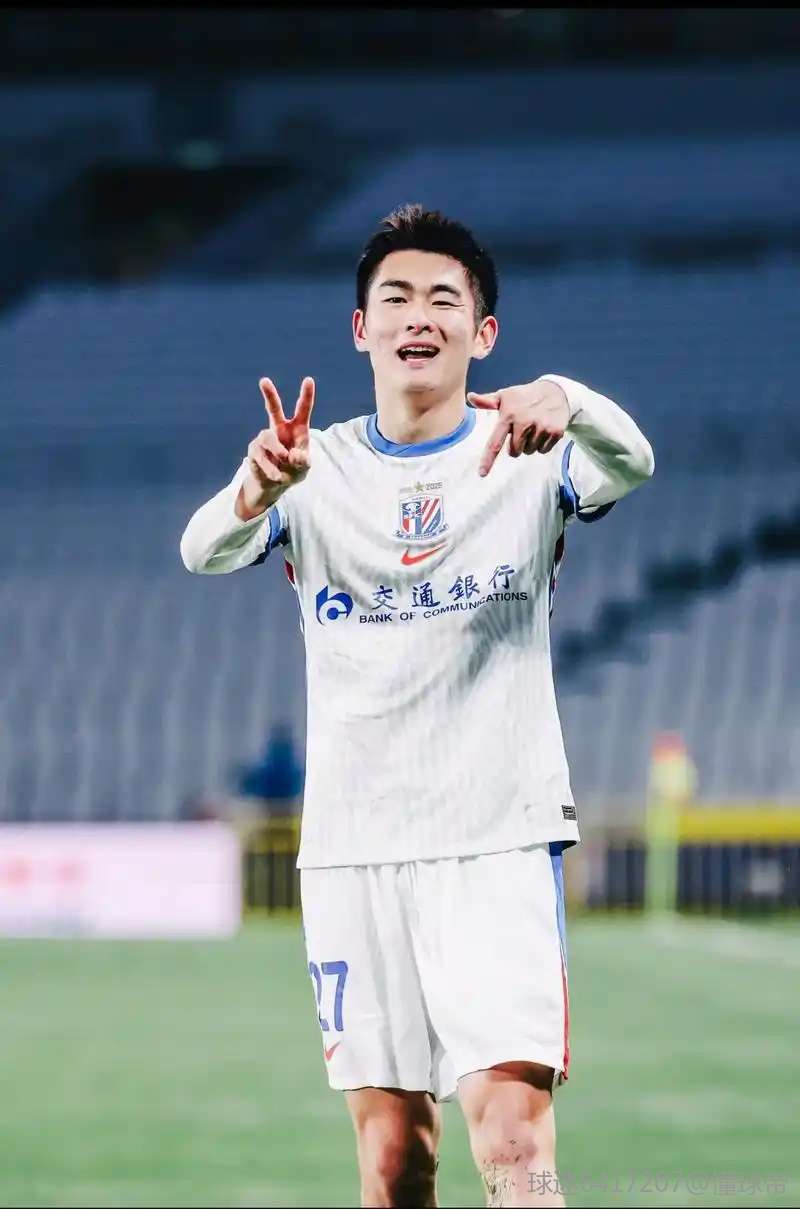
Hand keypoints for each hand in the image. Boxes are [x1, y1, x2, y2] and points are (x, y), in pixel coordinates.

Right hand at [237, 377, 314, 519]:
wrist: (275, 484)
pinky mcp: (253, 449)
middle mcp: (279, 428)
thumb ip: (302, 461)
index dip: (306, 395)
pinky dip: (271, 468)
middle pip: (273, 408)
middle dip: (269, 394)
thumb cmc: (293, 471)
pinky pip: (260, 456)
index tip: (308, 380)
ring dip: (277, 452)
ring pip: (267, 438)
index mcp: (297, 429)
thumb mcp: (303, 468)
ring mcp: (264, 437)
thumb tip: (292, 454)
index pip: (302, 409)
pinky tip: (277, 476)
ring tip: (285, 462)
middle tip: (264, 380)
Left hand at [468, 379, 570, 476]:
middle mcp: (524, 422)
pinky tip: (543, 429)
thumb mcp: (505, 396)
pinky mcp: (555, 432)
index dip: (488, 460)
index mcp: (508, 416)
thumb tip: (470, 397)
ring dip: (530, 443)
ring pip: (529, 451)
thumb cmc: (524, 396)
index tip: (482, 473)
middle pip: (514, 452)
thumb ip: (487, 401)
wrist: (555, 391)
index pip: (495, 442)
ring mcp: (541, 428)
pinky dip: (542, 443)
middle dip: (516, 445)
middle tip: (521, 430)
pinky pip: (543, 450)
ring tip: (534, 427)